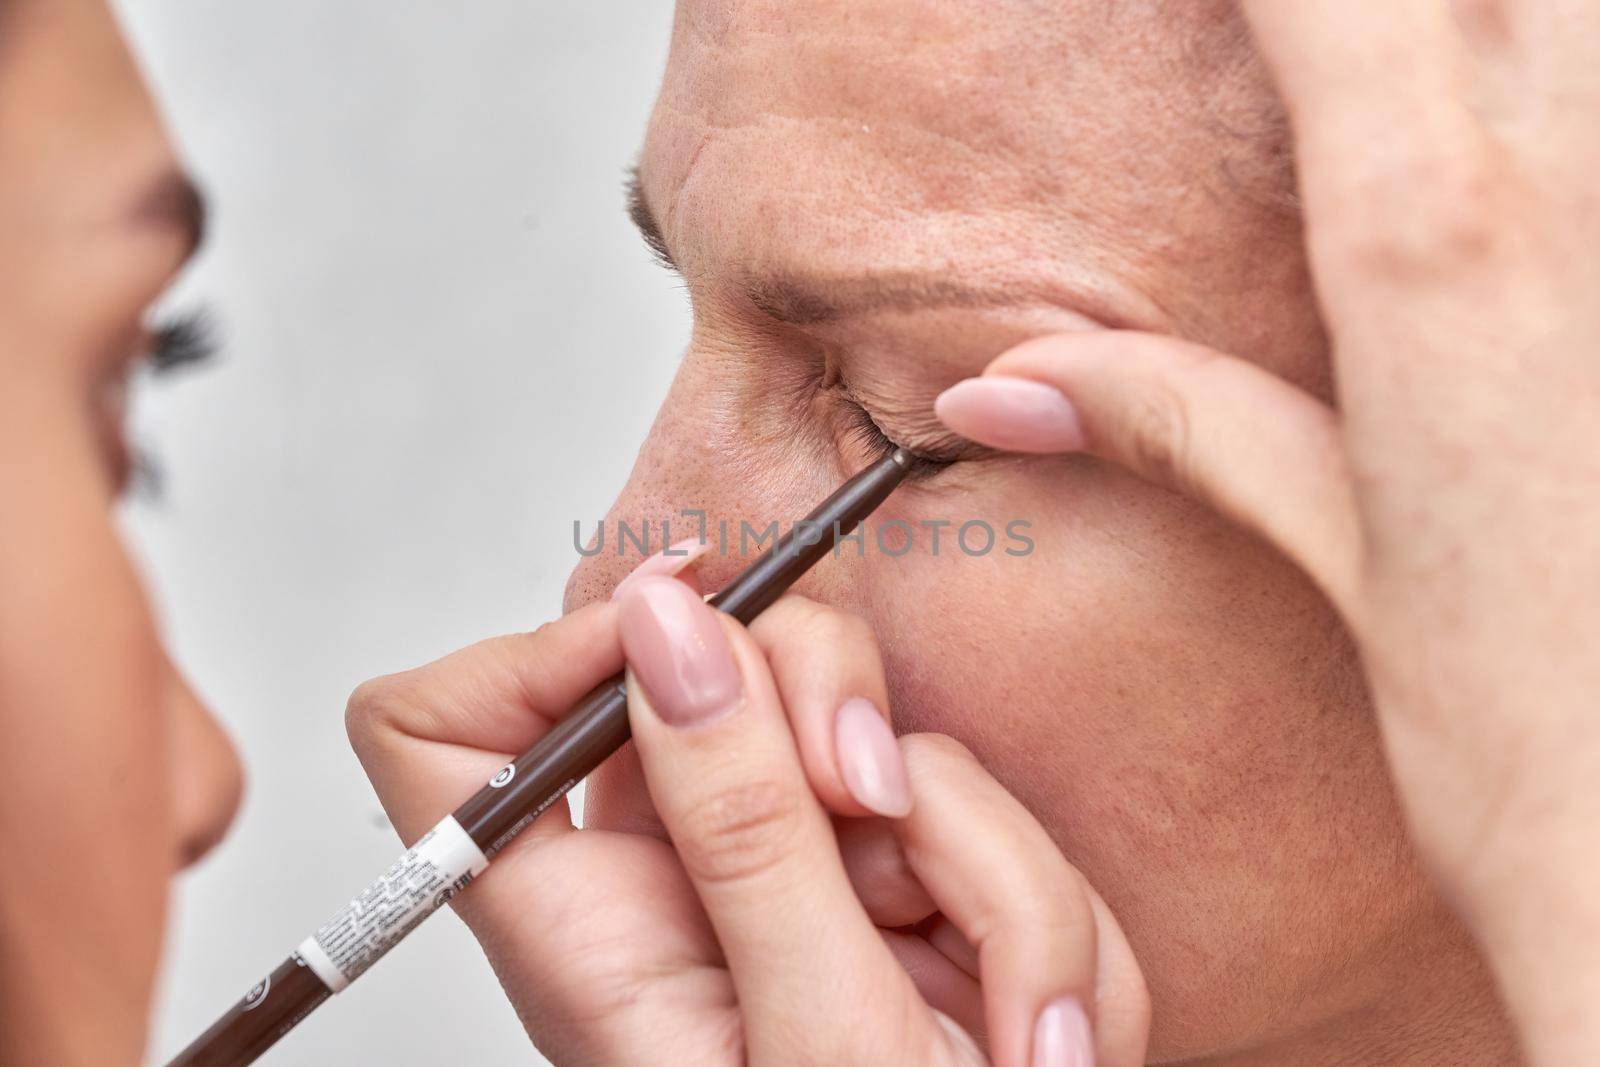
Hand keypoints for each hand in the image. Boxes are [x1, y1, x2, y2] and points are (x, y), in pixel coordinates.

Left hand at [347, 579, 1148, 1065]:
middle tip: (866, 798)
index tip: (674, 638)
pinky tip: (1024, 1012)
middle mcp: (681, 880)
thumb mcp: (820, 1034)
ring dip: (964, 853)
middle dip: (816, 708)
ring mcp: (800, 872)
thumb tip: (666, 630)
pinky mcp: (905, 878)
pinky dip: (1024, 900)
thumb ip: (744, 829)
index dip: (537, 658)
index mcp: (592, 931)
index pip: (443, 736)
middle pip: (694, 668)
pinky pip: (966, 796)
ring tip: (983, 997)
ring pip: (865, 731)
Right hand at [933, 3, 1599, 1061]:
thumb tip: (1002, 390)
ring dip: (1491, 35)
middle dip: (1366, 9)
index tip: (1193, 2)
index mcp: (1430, 243)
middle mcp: (1577, 186)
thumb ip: (1177, 424)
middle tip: (1298, 48)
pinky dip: (1563, 92)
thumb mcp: (1345, 561)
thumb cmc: (1543, 741)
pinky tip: (1532, 125)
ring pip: (1564, 21)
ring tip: (1408, 80)